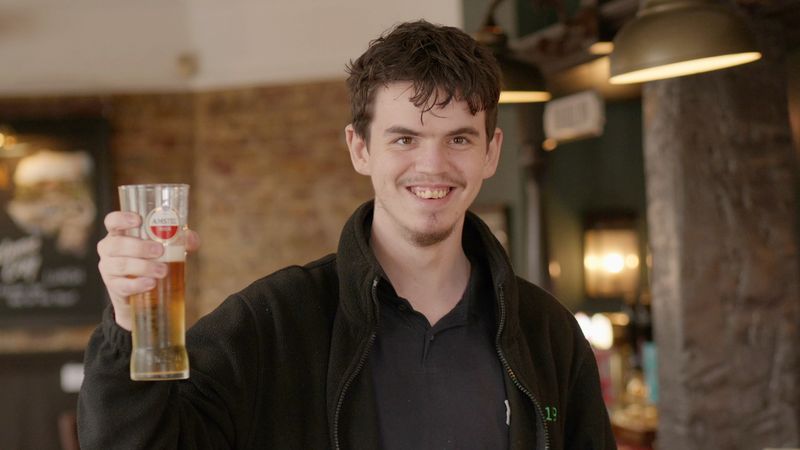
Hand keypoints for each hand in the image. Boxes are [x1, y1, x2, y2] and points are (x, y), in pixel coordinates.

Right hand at [97, 211, 199, 330]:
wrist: (144, 291)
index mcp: (119, 233)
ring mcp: (108, 267)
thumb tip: (190, 239)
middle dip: (139, 247)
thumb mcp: (167, 245)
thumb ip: (181, 239)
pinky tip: (151, 283)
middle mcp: (109, 248)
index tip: (138, 220)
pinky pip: (122, 285)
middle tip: (160, 251)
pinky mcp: (113, 286)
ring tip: (163, 270)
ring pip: (121, 265)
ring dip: (143, 267)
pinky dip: (138, 284)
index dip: (121, 219)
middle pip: (117, 244)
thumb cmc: (154, 258)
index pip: (112, 221)